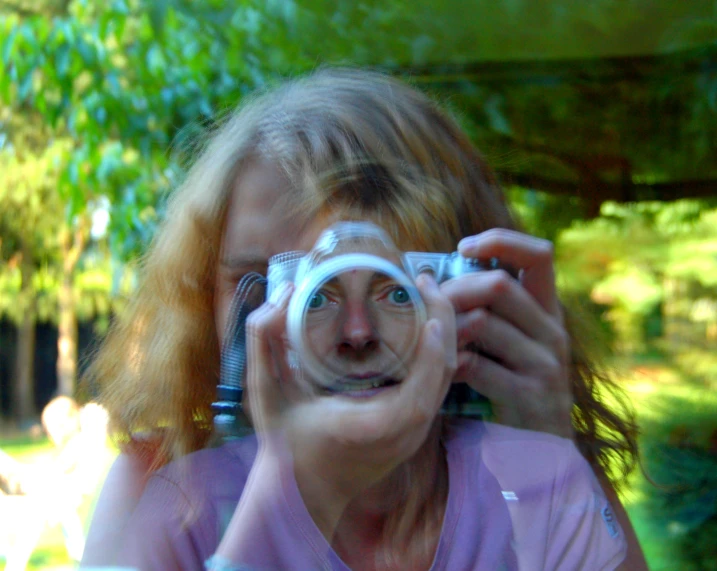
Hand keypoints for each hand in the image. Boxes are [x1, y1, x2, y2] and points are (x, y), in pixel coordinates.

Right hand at [243, 273, 456, 536]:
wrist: (302, 491)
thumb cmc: (285, 442)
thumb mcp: (264, 392)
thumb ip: (263, 341)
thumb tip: (284, 293)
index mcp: (370, 429)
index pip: (417, 398)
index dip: (431, 356)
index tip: (428, 314)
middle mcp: (402, 436)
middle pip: (442, 378)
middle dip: (444, 325)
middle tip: (423, 282)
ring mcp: (413, 436)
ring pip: (445, 380)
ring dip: (443, 335)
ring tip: (425, 295)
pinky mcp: (414, 431)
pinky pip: (436, 386)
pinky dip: (437, 352)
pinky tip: (423, 325)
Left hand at [440, 228, 572, 437]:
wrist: (537, 445)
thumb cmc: (510, 381)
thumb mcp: (507, 339)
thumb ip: (485, 308)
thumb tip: (430, 276)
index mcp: (547, 308)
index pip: (539, 254)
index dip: (501, 240)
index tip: (463, 246)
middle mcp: (552, 330)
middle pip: (498, 285)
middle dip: (453, 290)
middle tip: (429, 303)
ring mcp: (545, 362)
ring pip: (483, 322)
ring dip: (447, 329)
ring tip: (431, 339)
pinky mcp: (530, 393)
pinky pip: (478, 366)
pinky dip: (452, 364)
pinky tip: (444, 370)